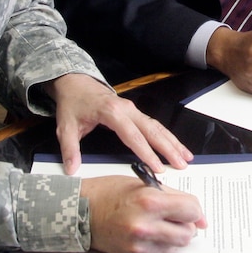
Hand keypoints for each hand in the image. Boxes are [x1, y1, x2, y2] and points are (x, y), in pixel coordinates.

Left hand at [43, 73, 192, 174]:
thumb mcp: (65, 126)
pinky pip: (153, 124)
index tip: (158, 168)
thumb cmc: (72, 104)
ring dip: (172, 141)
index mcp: (111, 112)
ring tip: (186, 158)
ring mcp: (132, 109)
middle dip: (168, 147)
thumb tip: (71, 169)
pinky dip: (166, 136)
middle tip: (182, 165)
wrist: (74, 82)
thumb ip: (70, 148)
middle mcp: (126, 109)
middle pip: (151, 130)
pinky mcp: (134, 112)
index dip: (146, 153)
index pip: (132, 136)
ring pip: (156, 126)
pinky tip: (175, 146)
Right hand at [80, 175, 206, 252]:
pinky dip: (159, 243)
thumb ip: (172, 196)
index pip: (191, 210)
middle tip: (174, 216)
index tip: (190, 209)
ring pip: (176, 245)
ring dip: (173, 235)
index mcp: (150, 202)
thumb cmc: (109, 193)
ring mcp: (140, 245)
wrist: (81, 211)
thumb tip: (198, 214)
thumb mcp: (142, 184)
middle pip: (188, 233)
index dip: (194, 209)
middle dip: (185, 224)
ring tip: (157, 223)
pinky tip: (146, 232)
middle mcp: (146, 226)